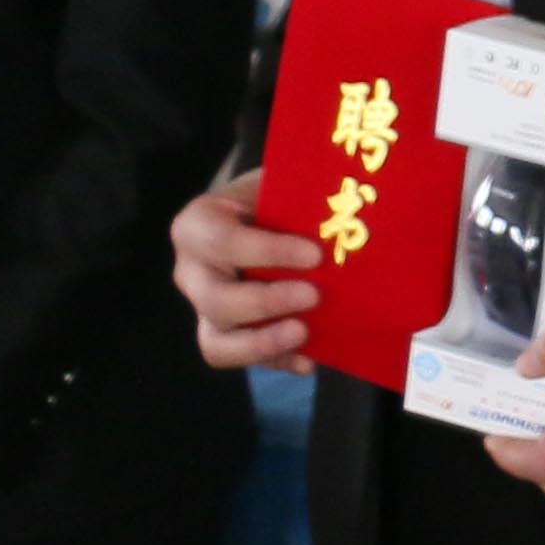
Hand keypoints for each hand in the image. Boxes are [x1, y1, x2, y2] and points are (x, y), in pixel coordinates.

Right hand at [172, 167, 319, 377]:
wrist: (260, 213)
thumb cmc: (273, 197)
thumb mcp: (280, 184)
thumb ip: (302, 196)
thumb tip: (353, 207)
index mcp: (198, 224)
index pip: (224, 241)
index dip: (268, 251)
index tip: (315, 255)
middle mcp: (191, 270)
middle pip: (215, 299)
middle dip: (266, 303)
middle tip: (314, 296)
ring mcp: (202, 308)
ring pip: (216, 341)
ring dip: (262, 344)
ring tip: (304, 335)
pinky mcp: (220, 335)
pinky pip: (239, 359)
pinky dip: (275, 361)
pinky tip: (308, 360)